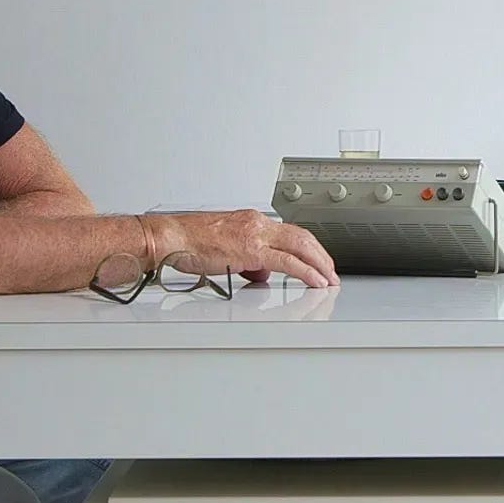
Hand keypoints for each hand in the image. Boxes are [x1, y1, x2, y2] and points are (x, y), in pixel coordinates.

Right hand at [143, 210, 337, 287]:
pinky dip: (307, 273)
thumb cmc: (188, 243)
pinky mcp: (252, 251)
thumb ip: (247, 260)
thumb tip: (261, 273)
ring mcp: (256, 236)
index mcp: (252, 220)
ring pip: (301, 247)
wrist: (172, 238)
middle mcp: (258, 223)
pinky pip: (288, 263)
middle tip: (331, 272)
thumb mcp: (224, 250)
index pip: (291, 231)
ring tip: (329, 279)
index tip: (318, 260)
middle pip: (302, 237)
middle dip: (321, 256)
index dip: (310, 247)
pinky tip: (316, 282)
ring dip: (319, 265)